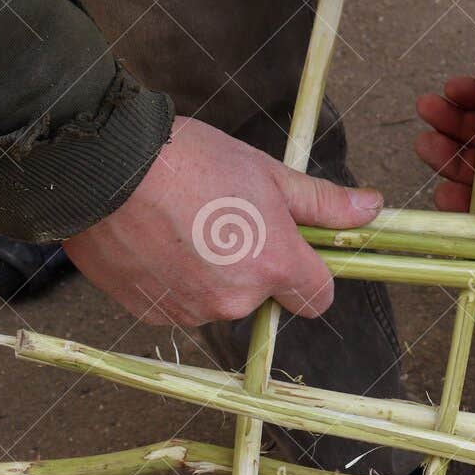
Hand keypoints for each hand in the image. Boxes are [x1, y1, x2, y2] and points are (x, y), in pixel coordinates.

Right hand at [64, 115, 380, 325]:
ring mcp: (192, 310)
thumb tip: (373, 208)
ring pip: (218, 301)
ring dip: (209, 274)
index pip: (318, 298)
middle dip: (251, 267)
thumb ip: (323, 202)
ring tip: (181, 225)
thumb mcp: (266, 172)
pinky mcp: (151, 314)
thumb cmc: (188, 160)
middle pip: (263, 297)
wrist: (101, 166)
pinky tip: (154, 240)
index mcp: (275, 266)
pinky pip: (178, 303)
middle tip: (222, 219)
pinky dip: (171, 280)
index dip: (308, 274)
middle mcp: (237, 300)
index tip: (289, 249)